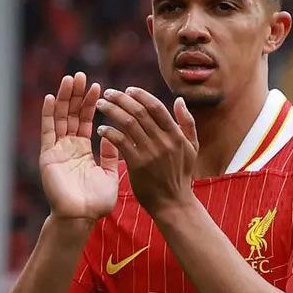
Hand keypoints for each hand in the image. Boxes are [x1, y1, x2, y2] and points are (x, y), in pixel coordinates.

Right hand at [40, 72, 118, 221]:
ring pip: (60, 119)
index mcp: (84, 151)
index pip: (87, 121)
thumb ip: (112, 155)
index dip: (92, 104)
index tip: (99, 87)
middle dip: (77, 96)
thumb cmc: (96, 202)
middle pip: (72, 115)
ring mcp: (57, 150)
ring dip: (64, 98)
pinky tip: (51, 97)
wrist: (81, 218)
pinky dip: (48, 114)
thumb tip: (114, 136)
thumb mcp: (110, 174)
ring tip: (70, 79)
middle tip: (82, 75)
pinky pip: (48, 131)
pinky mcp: (48, 155)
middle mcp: (69, 147)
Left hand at [96, 87, 197, 214]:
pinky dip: (109, 132)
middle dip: (121, 99)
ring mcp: (151, 152)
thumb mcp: (191, 148)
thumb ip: (187, 123)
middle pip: (139, 111)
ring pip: (128, 123)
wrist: (173, 203)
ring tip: (100, 106)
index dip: (141, 95)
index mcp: (176, 134)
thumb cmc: (181, 175)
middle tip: (108, 93)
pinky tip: (101, 129)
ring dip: (112, 111)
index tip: (128, 90)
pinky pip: (120, 141)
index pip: (156, 106)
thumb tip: (179, 100)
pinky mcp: (138, 164)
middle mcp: (164, 141)